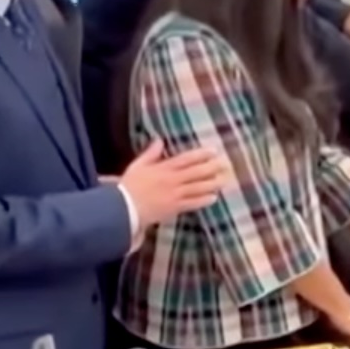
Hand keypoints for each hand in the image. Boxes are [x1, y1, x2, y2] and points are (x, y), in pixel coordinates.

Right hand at [116, 140, 230, 226]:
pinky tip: (214, 198)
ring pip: (197, 187)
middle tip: (225, 165)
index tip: (214, 151)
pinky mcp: (174, 208)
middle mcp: (172, 180)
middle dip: (212, 168)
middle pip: (196, 172)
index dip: (201, 155)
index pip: (186, 159)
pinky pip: (192, 203)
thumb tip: (159, 140)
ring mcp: (175, 194)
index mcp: (163, 168)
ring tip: (224, 180)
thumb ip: (150, 153)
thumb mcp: (137, 165)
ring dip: (212, 183)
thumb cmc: (129, 186)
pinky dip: (203, 201)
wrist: (124, 207)